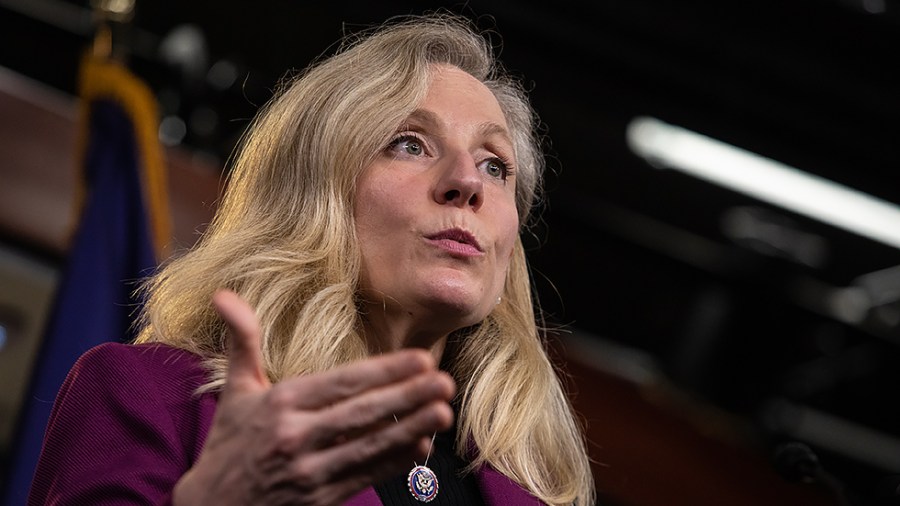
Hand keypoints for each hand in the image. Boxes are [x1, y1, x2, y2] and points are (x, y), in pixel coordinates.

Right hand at [172, 290, 455, 505]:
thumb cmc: (229, 444)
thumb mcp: (235, 390)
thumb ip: (242, 342)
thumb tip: (223, 294)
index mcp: (280, 403)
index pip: (342, 383)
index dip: (385, 371)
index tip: (420, 358)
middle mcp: (295, 437)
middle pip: (362, 414)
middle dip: (408, 396)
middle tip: (445, 381)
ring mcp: (309, 472)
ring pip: (369, 447)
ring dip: (411, 429)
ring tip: (444, 412)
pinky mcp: (319, 500)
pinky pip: (365, 477)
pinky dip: (395, 463)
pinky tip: (421, 446)